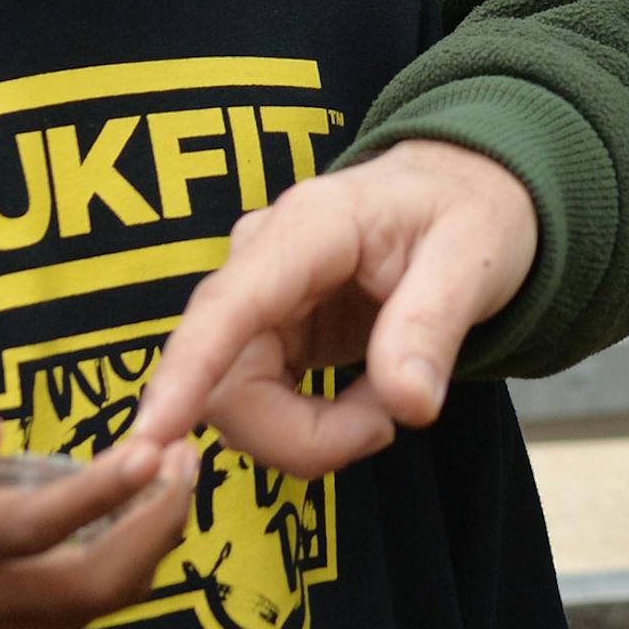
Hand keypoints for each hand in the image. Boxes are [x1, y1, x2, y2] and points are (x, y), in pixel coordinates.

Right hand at [0, 417, 196, 628]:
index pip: (22, 527)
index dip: (92, 493)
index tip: (149, 450)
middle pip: (85, 579)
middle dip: (153, 520)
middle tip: (187, 457)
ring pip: (101, 600)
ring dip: (154, 539)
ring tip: (179, 474)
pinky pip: (92, 611)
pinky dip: (132, 563)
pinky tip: (145, 514)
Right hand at [128, 139, 537, 476]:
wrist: (466, 193)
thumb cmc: (470, 210)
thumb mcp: (475, 258)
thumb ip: (433, 327)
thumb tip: (406, 406)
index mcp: (309, 227)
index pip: (230, 304)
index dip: (187, 370)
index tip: (153, 434)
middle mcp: (262, 260)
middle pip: (226, 379)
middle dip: (298, 434)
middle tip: (387, 427)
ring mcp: (258, 301)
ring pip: (235, 404)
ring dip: (310, 434)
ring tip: (388, 402)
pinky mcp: (268, 336)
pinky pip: (260, 408)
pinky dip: (312, 428)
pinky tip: (365, 400)